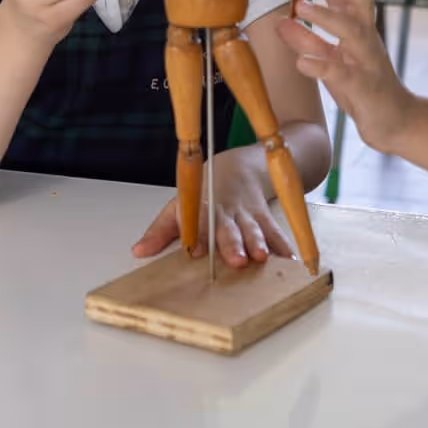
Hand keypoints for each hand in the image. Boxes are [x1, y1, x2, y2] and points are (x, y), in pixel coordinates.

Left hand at [132, 146, 294, 267]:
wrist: (241, 167)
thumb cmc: (206, 191)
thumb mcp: (181, 204)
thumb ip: (162, 230)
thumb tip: (139, 251)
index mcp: (204, 206)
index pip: (199, 218)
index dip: (197, 233)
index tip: (192, 250)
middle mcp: (228, 211)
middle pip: (230, 227)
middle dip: (233, 244)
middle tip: (235, 260)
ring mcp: (249, 214)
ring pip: (255, 228)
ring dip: (259, 243)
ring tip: (261, 257)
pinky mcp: (266, 218)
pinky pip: (276, 232)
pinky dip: (283, 246)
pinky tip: (289, 260)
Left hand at [276, 0, 414, 153]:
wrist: (395, 122)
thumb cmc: (362, 87)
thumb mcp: (332, 60)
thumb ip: (307, 41)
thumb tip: (280, 20)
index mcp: (360, 30)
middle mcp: (367, 40)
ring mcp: (368, 62)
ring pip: (354, 31)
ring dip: (327, 17)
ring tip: (300, 7)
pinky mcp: (364, 88)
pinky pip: (345, 74)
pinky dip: (322, 66)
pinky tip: (301, 62)